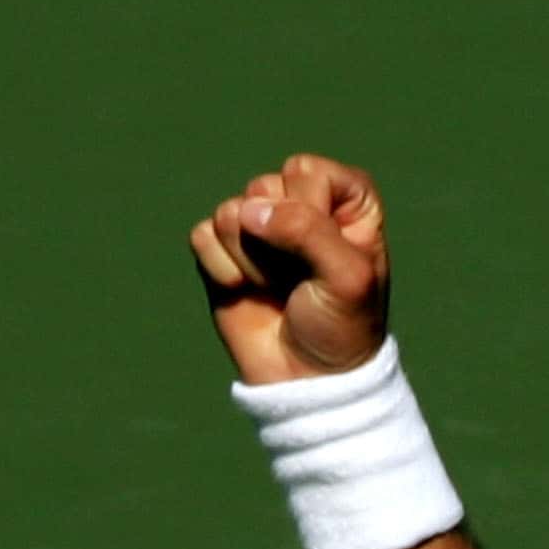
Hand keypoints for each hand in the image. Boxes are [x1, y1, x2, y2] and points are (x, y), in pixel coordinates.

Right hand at [188, 154, 390, 385]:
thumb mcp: (347, 277)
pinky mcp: (221, 249)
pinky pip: (202, 235)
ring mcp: (259, 226)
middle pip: (264, 187)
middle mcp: (301, 204)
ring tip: (279, 287)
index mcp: (345, 201)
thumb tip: (247, 210)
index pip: (307, 171)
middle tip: (302, 279)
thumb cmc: (341, 325)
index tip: (331, 252)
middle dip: (280, 242)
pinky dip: (222, 270)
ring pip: (231, 212)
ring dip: (253, 261)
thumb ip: (307, 230)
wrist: (306, 377)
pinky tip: (245, 291)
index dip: (311, 211)